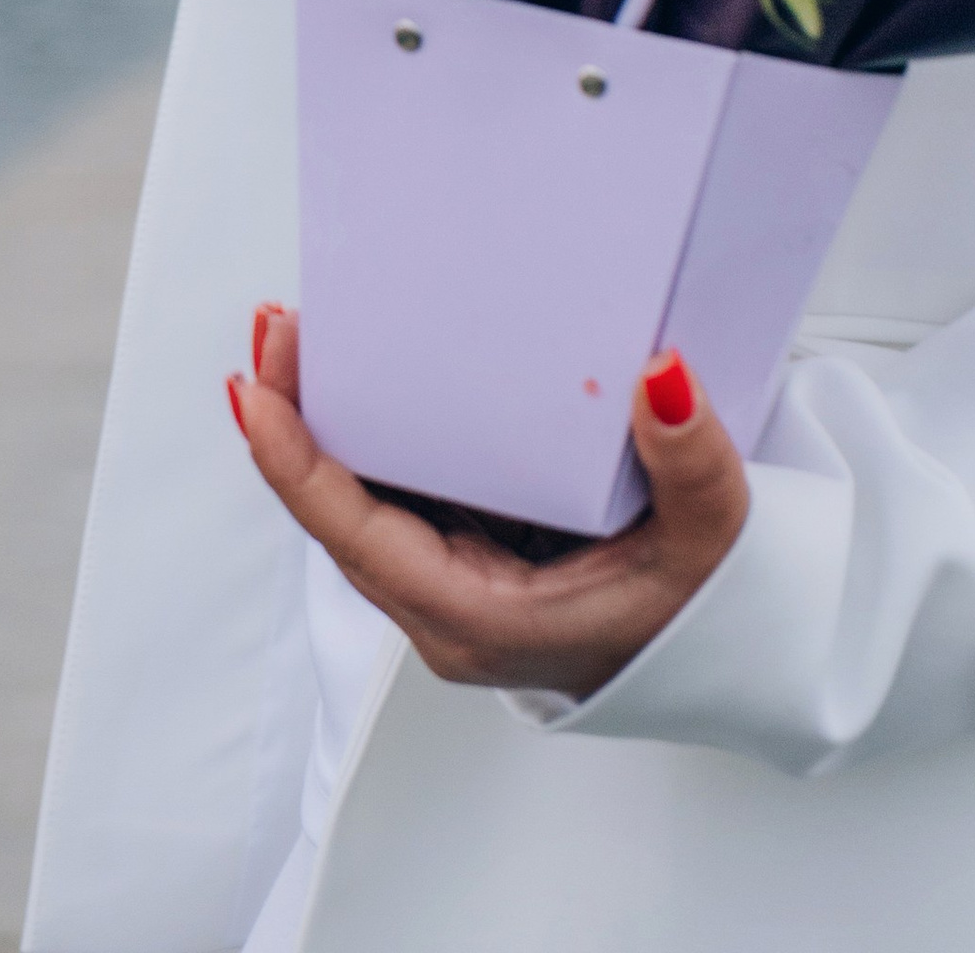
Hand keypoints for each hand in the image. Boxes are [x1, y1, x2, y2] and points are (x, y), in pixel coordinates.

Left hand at [229, 307, 749, 701]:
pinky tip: (365, 372)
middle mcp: (445, 606)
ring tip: (302, 332)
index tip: (257, 393)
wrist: (717, 649)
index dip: (299, 467)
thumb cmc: (703, 610)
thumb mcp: (707, 536)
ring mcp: (451, 581)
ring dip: (324, 420)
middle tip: (281, 325)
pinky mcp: (467, 553)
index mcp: (478, 618)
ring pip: (359, 500)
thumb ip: (688, 460)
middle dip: (296, 419)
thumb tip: (661, 375)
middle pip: (339, 511)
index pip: (361, 539)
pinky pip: (397, 492)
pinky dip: (371, 433)